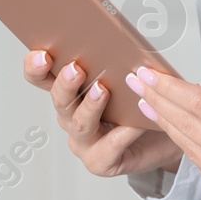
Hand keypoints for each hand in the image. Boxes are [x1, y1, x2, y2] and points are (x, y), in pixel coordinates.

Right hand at [23, 50, 183, 177]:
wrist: (164, 134)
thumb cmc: (141, 103)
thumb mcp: (125, 76)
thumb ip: (115, 60)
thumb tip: (120, 37)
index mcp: (70, 93)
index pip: (42, 78)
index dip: (36, 67)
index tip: (42, 54)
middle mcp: (70, 117)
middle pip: (60, 99)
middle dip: (66, 83)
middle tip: (77, 68)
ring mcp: (83, 142)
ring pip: (79, 123)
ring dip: (89, 106)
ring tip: (102, 90)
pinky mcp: (101, 161)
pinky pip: (110, 146)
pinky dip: (123, 132)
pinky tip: (135, 121)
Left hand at [126, 66, 200, 199]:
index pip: (199, 104)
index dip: (168, 88)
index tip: (148, 75)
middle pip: (187, 126)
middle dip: (159, 102)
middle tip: (138, 84)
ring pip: (191, 150)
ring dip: (168, 126)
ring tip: (150, 106)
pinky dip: (191, 150)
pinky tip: (179, 134)